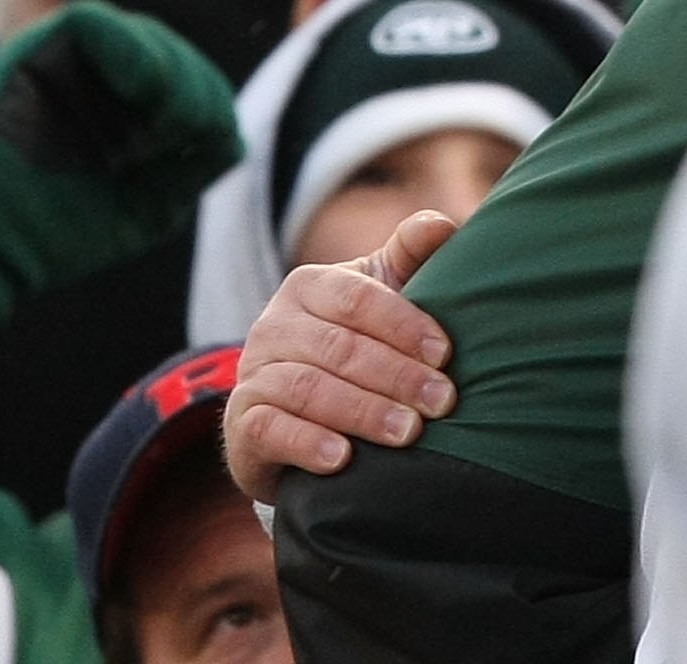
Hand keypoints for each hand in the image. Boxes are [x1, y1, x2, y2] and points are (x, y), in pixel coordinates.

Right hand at [0, 0, 239, 337]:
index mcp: (127, 102)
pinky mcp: (34, 48)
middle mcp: (98, 69)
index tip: (210, 137)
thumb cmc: (61, 229)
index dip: (208, 103)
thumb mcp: (147, 201)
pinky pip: (93, 24)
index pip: (190, 78)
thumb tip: (234, 132)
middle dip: (193, 91)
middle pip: (174, 54)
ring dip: (166, 77)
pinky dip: (127, 51)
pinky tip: (141, 89)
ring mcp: (65, 54)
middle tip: (184, 131)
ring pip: (145, 37)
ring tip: (160, 123)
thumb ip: (195, 160)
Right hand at [224, 210, 456, 502]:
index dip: (404, 324)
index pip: (358, 299)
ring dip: (363, 412)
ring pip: (308, 389)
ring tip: (408, 433)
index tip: (445, 354)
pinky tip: (343, 460)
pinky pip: (270, 431)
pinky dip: (308, 443)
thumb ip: (409, 255)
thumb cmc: (356, 339)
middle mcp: (273, 325)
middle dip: (396, 375)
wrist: (297, 411)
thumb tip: (443, 226)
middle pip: (339, 347)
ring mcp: (252, 375)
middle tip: (441, 401)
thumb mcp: (381, 292)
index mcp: (308, 285)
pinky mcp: (241, 425)